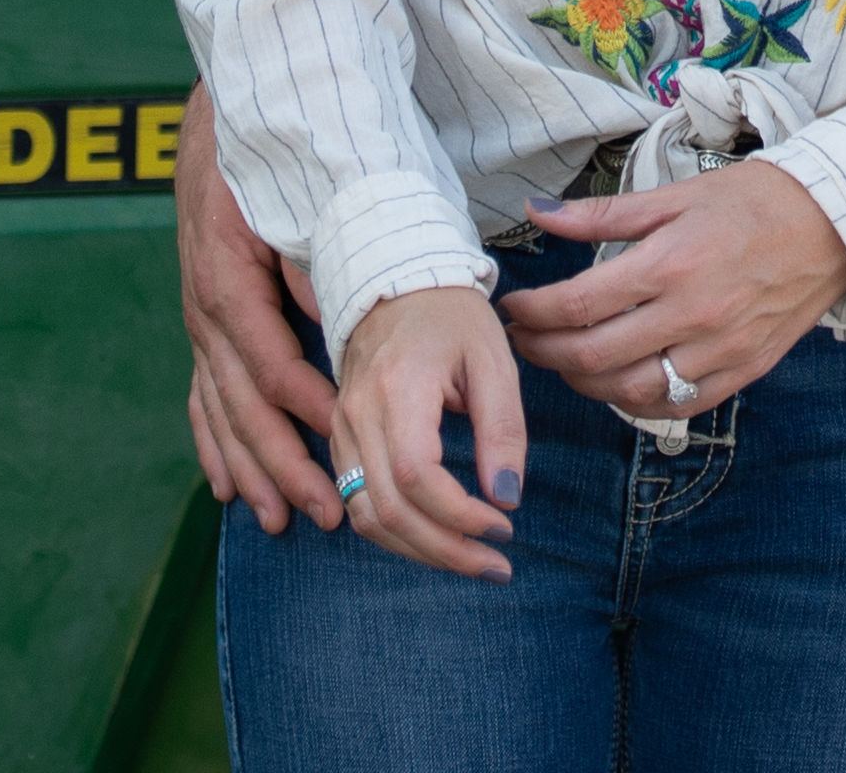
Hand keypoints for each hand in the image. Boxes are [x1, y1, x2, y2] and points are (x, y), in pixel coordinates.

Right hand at [173, 84, 346, 534]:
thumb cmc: (264, 157)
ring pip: (219, 412)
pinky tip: (224, 488)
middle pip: (240, 406)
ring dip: (249, 469)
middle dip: (281, 464)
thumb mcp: (291, 197)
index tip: (344, 446)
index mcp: (227, 282)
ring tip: (277, 521)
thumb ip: (311, 260)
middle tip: (326, 512)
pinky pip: (202, 398)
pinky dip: (214, 445)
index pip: (268, 365)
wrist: (217, 120)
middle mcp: (204, 312)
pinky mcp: (202, 325)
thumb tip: (333, 318)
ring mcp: (198, 323)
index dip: (306, 412)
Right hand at [330, 284, 527, 580]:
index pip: (416, 475)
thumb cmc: (452, 317)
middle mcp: (358, 413)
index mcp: (399, 388)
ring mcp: (340, 427)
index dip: (459, 516)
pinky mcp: (338, 438)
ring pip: (366, 516)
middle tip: (497, 564)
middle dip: (445, 550)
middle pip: (388, 508)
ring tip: (472, 561)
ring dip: (420, 551)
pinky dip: (396, 532)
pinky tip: (438, 539)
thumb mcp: (494, 361)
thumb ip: (502, 430)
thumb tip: (506, 498)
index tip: (504, 527)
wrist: (395, 281)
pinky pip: (357, 502)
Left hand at [500, 161, 845, 412]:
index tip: (514, 307)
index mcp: (671, 263)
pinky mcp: (742, 372)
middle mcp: (693, 314)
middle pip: (593, 357)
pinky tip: (617, 382)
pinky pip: (676, 405)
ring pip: (629, 390)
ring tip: (564, 361)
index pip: (578, 305)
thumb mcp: (675, 195)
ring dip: (583, 383)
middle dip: (544, 353)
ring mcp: (720, 350)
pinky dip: (636, 401)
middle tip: (524, 341)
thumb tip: (537, 213)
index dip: (533, 313)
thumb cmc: (753, 200)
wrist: (835, 223)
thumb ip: (602, 214)